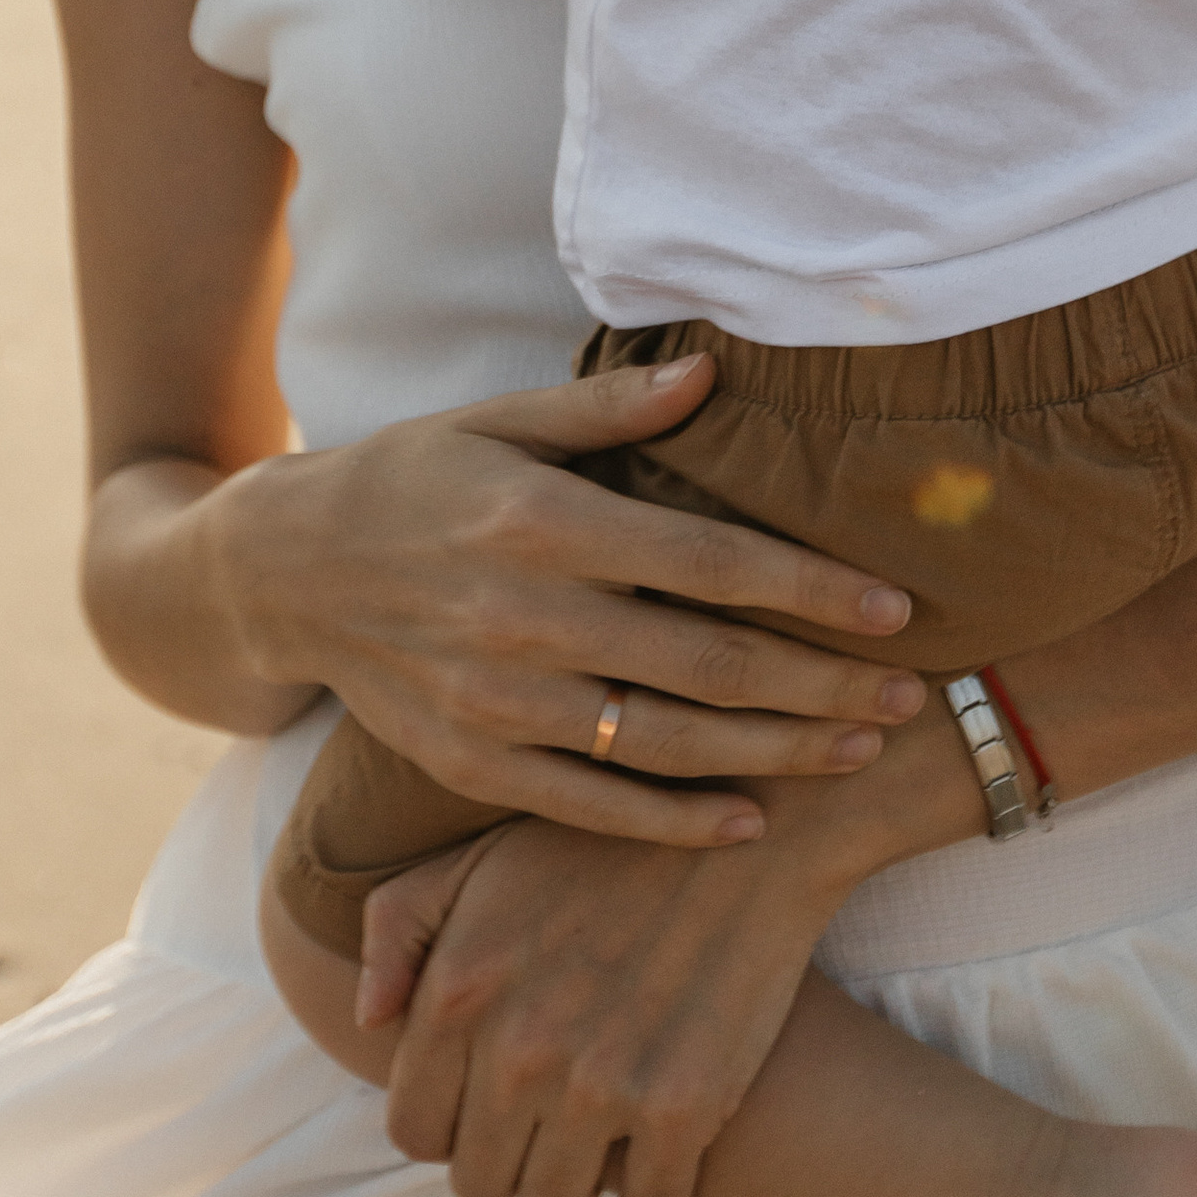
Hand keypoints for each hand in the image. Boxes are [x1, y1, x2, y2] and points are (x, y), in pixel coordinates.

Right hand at [214, 353, 927, 843]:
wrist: (284, 573)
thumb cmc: (411, 477)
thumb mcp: (498, 418)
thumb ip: (609, 406)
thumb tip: (713, 373)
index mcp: (544, 521)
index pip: (708, 563)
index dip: (810, 590)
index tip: (895, 609)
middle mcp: (525, 618)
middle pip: (708, 668)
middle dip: (824, 686)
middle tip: (912, 695)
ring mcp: (498, 703)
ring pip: (667, 748)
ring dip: (778, 755)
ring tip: (860, 748)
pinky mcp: (473, 765)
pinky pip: (594, 807)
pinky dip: (677, 823)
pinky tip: (750, 820)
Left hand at [370, 704, 982, 1196]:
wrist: (752, 828)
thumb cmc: (605, 843)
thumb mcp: (480, 859)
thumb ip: (398, 928)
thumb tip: (370, 1020)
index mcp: (459, 992)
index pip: (415, 1130)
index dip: (449, 1124)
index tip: (487, 1102)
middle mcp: (519, 1049)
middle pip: (480, 1183)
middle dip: (507, 1159)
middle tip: (546, 1122)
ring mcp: (605, 1085)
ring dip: (572, 1183)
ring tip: (597, 1139)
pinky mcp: (688, 1109)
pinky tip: (661, 1155)